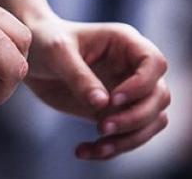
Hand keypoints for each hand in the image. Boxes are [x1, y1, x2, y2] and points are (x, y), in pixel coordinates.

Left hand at [24, 16, 170, 159]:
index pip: (155, 63)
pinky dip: (112, 149)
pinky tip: (84, 151)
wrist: (31, 55)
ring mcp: (128, 91)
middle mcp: (132, 67)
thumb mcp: (58, 53)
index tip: (113, 99)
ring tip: (97, 146)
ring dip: (129, 139)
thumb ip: (80, 77)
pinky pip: (129, 136)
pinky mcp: (115, 112)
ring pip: (152, 120)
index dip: (141, 85)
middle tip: (101, 127)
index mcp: (125, 42)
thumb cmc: (46, 40)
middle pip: (160, 96)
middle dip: (136, 117)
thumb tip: (102, 105)